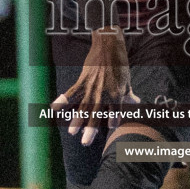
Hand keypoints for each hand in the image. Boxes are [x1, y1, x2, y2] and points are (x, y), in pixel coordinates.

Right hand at [52, 29, 137, 145]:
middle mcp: (103, 93)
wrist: (108, 45)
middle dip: (90, 129)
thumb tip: (136, 103)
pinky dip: (62, 100)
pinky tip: (53, 109)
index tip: (111, 127)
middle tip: (85, 143)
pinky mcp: (82, 80)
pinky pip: (71, 93)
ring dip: (76, 120)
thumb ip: (129, 94)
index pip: (115, 113)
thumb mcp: (127, 80)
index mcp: (116, 94)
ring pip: (82, 107)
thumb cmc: (119, 63)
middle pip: (96, 114)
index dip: (113, 121)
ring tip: (71, 133)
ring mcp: (91, 87)